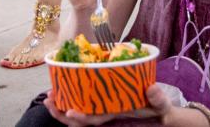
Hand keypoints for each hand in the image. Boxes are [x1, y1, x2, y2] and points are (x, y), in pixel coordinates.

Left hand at [41, 85, 175, 125]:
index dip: (81, 118)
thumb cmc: (160, 111)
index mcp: (116, 117)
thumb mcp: (162, 106)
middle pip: (80, 122)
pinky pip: (83, 106)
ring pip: (78, 114)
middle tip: (47, 99)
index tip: (68, 112)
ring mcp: (103, 111)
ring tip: (48, 96)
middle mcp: (106, 116)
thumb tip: (152, 88)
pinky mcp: (103, 105)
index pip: (95, 121)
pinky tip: (61, 90)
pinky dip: (71, 100)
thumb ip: (158, 99)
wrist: (161, 115)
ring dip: (61, 107)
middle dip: (62, 114)